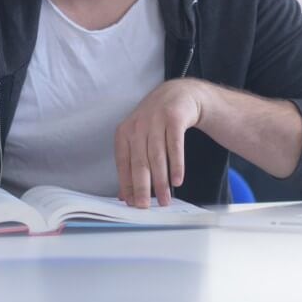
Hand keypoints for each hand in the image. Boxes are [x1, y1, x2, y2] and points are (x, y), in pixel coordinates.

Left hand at [114, 80, 205, 207]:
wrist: (178, 95)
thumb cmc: (156, 122)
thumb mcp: (140, 138)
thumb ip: (132, 163)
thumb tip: (125, 195)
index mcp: (124, 132)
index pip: (123, 164)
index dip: (127, 185)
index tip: (132, 204)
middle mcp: (138, 126)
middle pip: (139, 162)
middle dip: (142, 187)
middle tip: (145, 207)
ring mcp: (156, 120)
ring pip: (157, 156)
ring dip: (161, 181)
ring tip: (165, 199)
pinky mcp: (174, 118)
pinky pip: (175, 146)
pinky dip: (176, 165)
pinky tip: (178, 180)